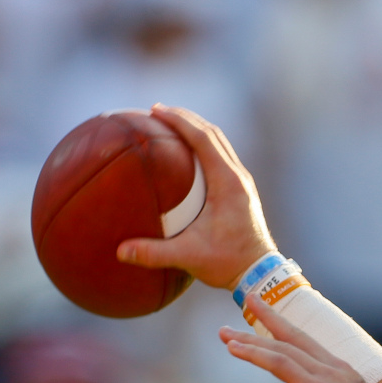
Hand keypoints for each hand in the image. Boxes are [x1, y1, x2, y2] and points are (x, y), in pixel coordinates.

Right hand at [116, 104, 276, 289]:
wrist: (260, 273)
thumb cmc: (228, 262)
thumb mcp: (190, 256)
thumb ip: (155, 253)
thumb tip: (120, 251)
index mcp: (228, 183)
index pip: (204, 139)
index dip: (180, 121)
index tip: (156, 109)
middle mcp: (238, 176)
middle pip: (213, 134)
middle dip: (185, 118)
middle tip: (158, 110)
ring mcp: (242, 182)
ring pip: (219, 143)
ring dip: (196, 130)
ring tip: (170, 124)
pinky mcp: (241, 190)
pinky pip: (221, 158)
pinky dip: (202, 147)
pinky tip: (185, 155)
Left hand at [220, 294, 381, 382]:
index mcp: (344, 374)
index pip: (310, 347)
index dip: (288, 332)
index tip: (272, 321)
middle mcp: (334, 368)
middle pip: (295, 336)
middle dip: (269, 318)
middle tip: (249, 299)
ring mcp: (325, 375)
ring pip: (281, 348)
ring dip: (250, 339)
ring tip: (225, 333)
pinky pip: (279, 363)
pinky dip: (255, 353)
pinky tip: (235, 349)